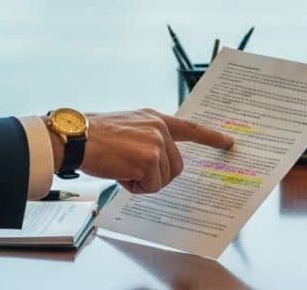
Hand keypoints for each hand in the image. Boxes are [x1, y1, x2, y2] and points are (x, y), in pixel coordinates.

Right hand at [71, 108, 233, 193]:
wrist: (77, 138)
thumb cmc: (95, 136)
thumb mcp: (128, 128)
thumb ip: (148, 138)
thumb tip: (157, 161)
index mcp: (155, 118)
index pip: (190, 128)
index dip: (211, 137)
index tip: (229, 142)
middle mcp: (159, 128)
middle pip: (176, 167)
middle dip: (157, 176)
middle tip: (131, 169)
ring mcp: (156, 144)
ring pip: (164, 179)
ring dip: (143, 182)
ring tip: (121, 167)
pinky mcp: (149, 161)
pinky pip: (151, 187)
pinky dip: (134, 187)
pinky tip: (119, 173)